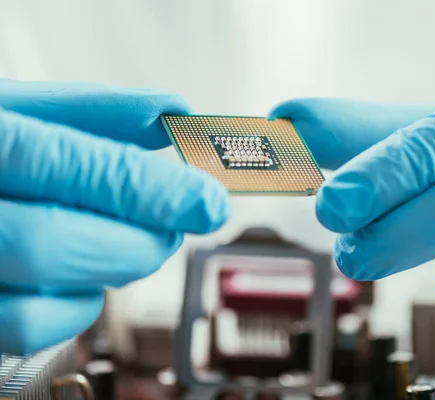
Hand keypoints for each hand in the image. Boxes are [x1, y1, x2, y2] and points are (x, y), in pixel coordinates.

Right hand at [0, 80, 230, 353]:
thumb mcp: (22, 109)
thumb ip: (97, 112)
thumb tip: (173, 114)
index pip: (67, 166)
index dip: (149, 189)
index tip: (208, 202)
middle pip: (55, 243)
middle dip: (138, 241)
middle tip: (173, 226)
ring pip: (42, 303)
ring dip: (109, 274)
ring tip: (121, 241)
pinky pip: (30, 330)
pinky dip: (76, 305)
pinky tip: (79, 271)